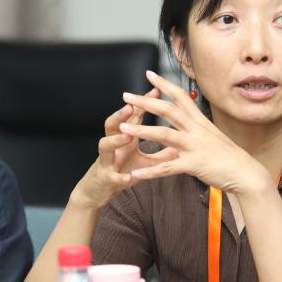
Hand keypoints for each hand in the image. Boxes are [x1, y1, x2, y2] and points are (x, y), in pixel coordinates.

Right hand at [71, 88, 175, 208]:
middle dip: (120, 114)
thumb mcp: (145, 161)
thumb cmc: (123, 170)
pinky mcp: (105, 179)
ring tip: (127, 136)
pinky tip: (127, 178)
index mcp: (124, 138)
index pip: (131, 116)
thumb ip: (161, 152)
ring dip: (115, 141)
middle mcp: (112, 146)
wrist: (99, 191)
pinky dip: (119, 177)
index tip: (156, 90)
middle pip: (112, 125)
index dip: (142, 103)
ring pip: (105, 146)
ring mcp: (106, 162)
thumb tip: (181, 143)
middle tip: (130, 105)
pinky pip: (111, 177)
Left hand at [117, 71, 270, 194]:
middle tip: (126, 95)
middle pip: (168, 110)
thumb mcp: (214, 137)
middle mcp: (197, 131)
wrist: (247, 174)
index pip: (181, 97)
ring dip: (141, 131)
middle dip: (145, 102)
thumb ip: (199, 130)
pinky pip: (168, 167)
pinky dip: (151, 171)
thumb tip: (190, 122)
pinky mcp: (195, 165)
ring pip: (164, 135)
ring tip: (122, 129)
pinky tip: (136, 174)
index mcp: (201, 122)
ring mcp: (195, 147)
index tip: (149, 74)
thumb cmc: (230, 157)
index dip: (164, 84)